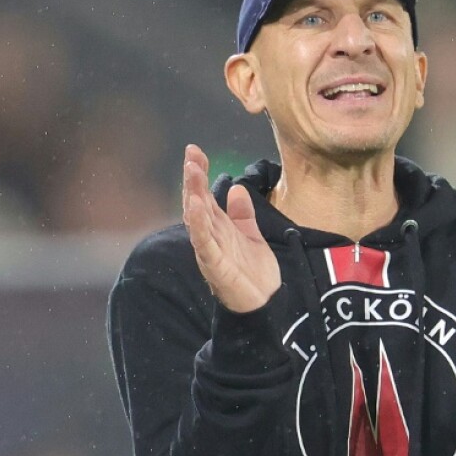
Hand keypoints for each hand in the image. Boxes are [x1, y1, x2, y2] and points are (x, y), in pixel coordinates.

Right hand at [181, 144, 280, 312]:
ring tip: (192, 172)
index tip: (195, 150)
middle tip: (191, 155)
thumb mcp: (251, 235)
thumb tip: (236, 188)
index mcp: (218, 228)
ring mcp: (210, 251)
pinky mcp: (215, 266)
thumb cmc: (254, 273)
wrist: (265, 304)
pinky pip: (204, 243)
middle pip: (197, 203)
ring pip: (197, 219)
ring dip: (193, 195)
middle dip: (193, 179)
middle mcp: (210, 236)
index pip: (205, 195)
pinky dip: (198, 225)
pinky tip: (195, 206)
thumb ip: (243, 213)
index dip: (200, 173)